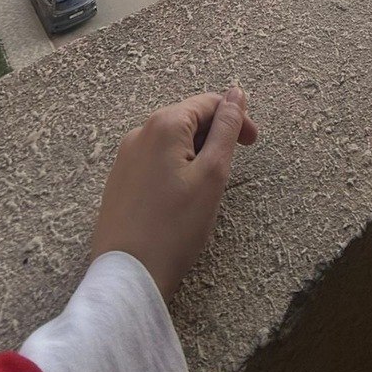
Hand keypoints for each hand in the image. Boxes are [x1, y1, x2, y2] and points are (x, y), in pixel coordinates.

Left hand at [90, 88, 257, 301]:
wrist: (128, 277)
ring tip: (207, 188)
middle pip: (188, 119)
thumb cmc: (174, 228)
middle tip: (231, 169)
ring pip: (172, 141)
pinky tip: (181, 198)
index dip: (235, 118)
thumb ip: (226, 128)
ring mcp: (125, 157)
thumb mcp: (212, 174)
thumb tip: (235, 94)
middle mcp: (139, 134)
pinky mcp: (119, 181)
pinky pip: (155, 160)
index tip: (252, 144)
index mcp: (163, 125)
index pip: (208, 103)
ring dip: (196, 153)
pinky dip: (176, 167)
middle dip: (215, 136)